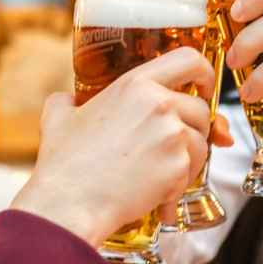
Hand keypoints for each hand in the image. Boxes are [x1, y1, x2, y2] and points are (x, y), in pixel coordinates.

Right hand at [13, 47, 231, 246]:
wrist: (70, 203)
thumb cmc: (64, 163)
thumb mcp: (58, 117)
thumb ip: (69, 100)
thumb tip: (68, 100)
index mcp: (135, 84)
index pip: (188, 59)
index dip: (204, 73)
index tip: (203, 87)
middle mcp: (159, 104)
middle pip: (200, 109)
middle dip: (193, 129)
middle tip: (173, 147)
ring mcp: (172, 135)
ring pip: (201, 143)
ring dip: (188, 160)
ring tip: (159, 176)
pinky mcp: (178, 166)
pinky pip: (193, 173)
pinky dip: (178, 187)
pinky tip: (157, 197)